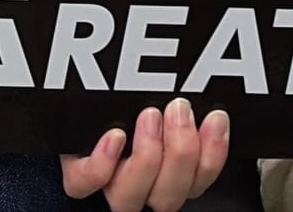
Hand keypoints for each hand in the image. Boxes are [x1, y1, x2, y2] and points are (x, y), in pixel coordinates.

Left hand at [62, 98, 231, 211]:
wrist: (77, 97)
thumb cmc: (127, 101)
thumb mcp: (162, 93)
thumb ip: (189, 104)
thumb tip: (214, 94)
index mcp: (169, 172)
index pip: (198, 182)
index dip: (211, 158)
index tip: (215, 120)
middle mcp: (142, 185)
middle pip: (167, 199)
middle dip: (181, 153)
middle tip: (179, 109)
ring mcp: (109, 182)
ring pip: (129, 199)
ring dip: (147, 157)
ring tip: (149, 114)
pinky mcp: (78, 172)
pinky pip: (84, 184)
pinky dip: (102, 164)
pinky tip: (114, 137)